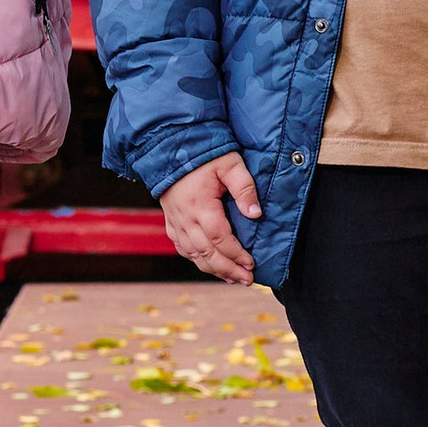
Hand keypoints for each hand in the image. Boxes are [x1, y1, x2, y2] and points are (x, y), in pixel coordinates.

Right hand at [158, 152, 261, 285]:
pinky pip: (182, 248)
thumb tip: (256, 215)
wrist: (171, 147)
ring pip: (194, 255)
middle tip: (247, 279)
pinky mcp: (171, 222)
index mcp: (200, 205)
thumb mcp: (230, 164)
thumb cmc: (204, 155)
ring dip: (214, 270)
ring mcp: (176, 222)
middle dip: (228, 269)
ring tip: (233, 279)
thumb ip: (244, 188)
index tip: (251, 263)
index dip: (236, 254)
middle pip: (207, 253)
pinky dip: (197, 261)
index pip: (220, 238)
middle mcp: (185, 218)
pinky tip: (210, 267)